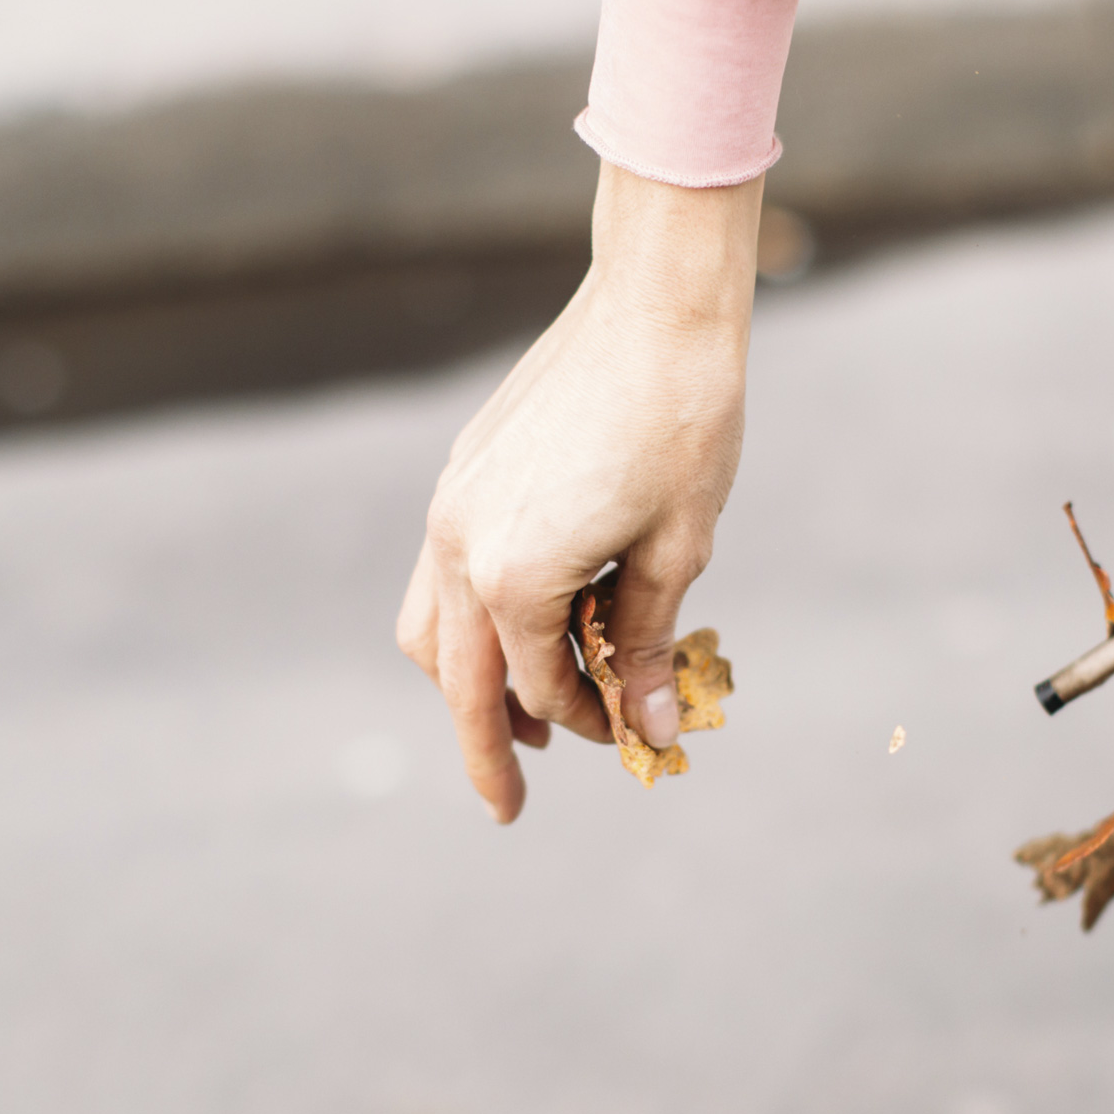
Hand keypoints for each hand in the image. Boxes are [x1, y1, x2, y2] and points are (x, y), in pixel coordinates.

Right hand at [397, 161, 764, 821]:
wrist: (655, 306)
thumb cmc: (683, 424)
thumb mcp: (678, 551)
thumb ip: (648, 645)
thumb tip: (651, 727)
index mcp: (515, 577)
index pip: (541, 686)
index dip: (590, 722)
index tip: (632, 737)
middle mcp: (461, 546)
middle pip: (460, 680)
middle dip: (486, 747)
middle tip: (509, 807)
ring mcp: (451, 506)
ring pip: (431, 630)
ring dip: (468, 683)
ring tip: (521, 718)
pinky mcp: (462, 473)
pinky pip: (439, 575)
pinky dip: (469, 622)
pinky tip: (520, 629)